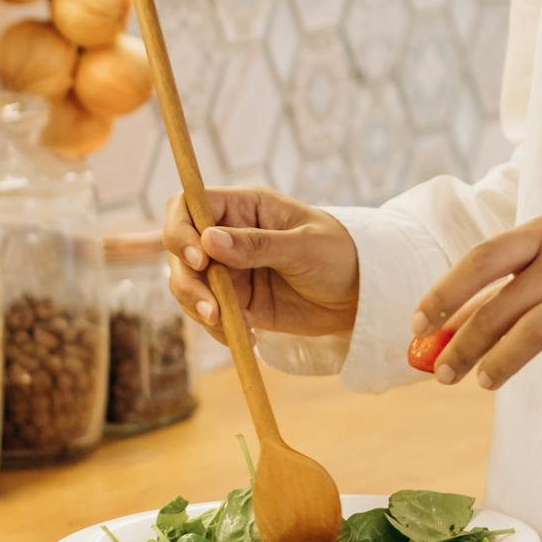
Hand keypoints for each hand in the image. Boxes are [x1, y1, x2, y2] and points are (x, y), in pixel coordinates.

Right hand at [162, 185, 359, 345]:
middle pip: (180, 251)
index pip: (188, 206)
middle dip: (188, 282)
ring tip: (235, 326)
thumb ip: (257, 244)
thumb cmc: (340, 254)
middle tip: (213, 310)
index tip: (198, 259)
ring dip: (200, 308)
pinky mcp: (236, 301)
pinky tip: (249, 335)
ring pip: (188, 285)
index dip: (181, 229)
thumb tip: (208, 239)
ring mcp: (230, 270)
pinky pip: (209, 314)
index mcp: (245, 207)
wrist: (361, 294)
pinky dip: (219, 328)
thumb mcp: (304, 247)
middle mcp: (229, 235)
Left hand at [406, 203, 541, 391]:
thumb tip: (454, 326)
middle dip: (464, 343)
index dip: (445, 294)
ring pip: (535, 326)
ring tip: (482, 382)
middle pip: (500, 304)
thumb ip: (516, 282)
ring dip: (502, 359)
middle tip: (442, 375)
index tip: (417, 326)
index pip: (480, 262)